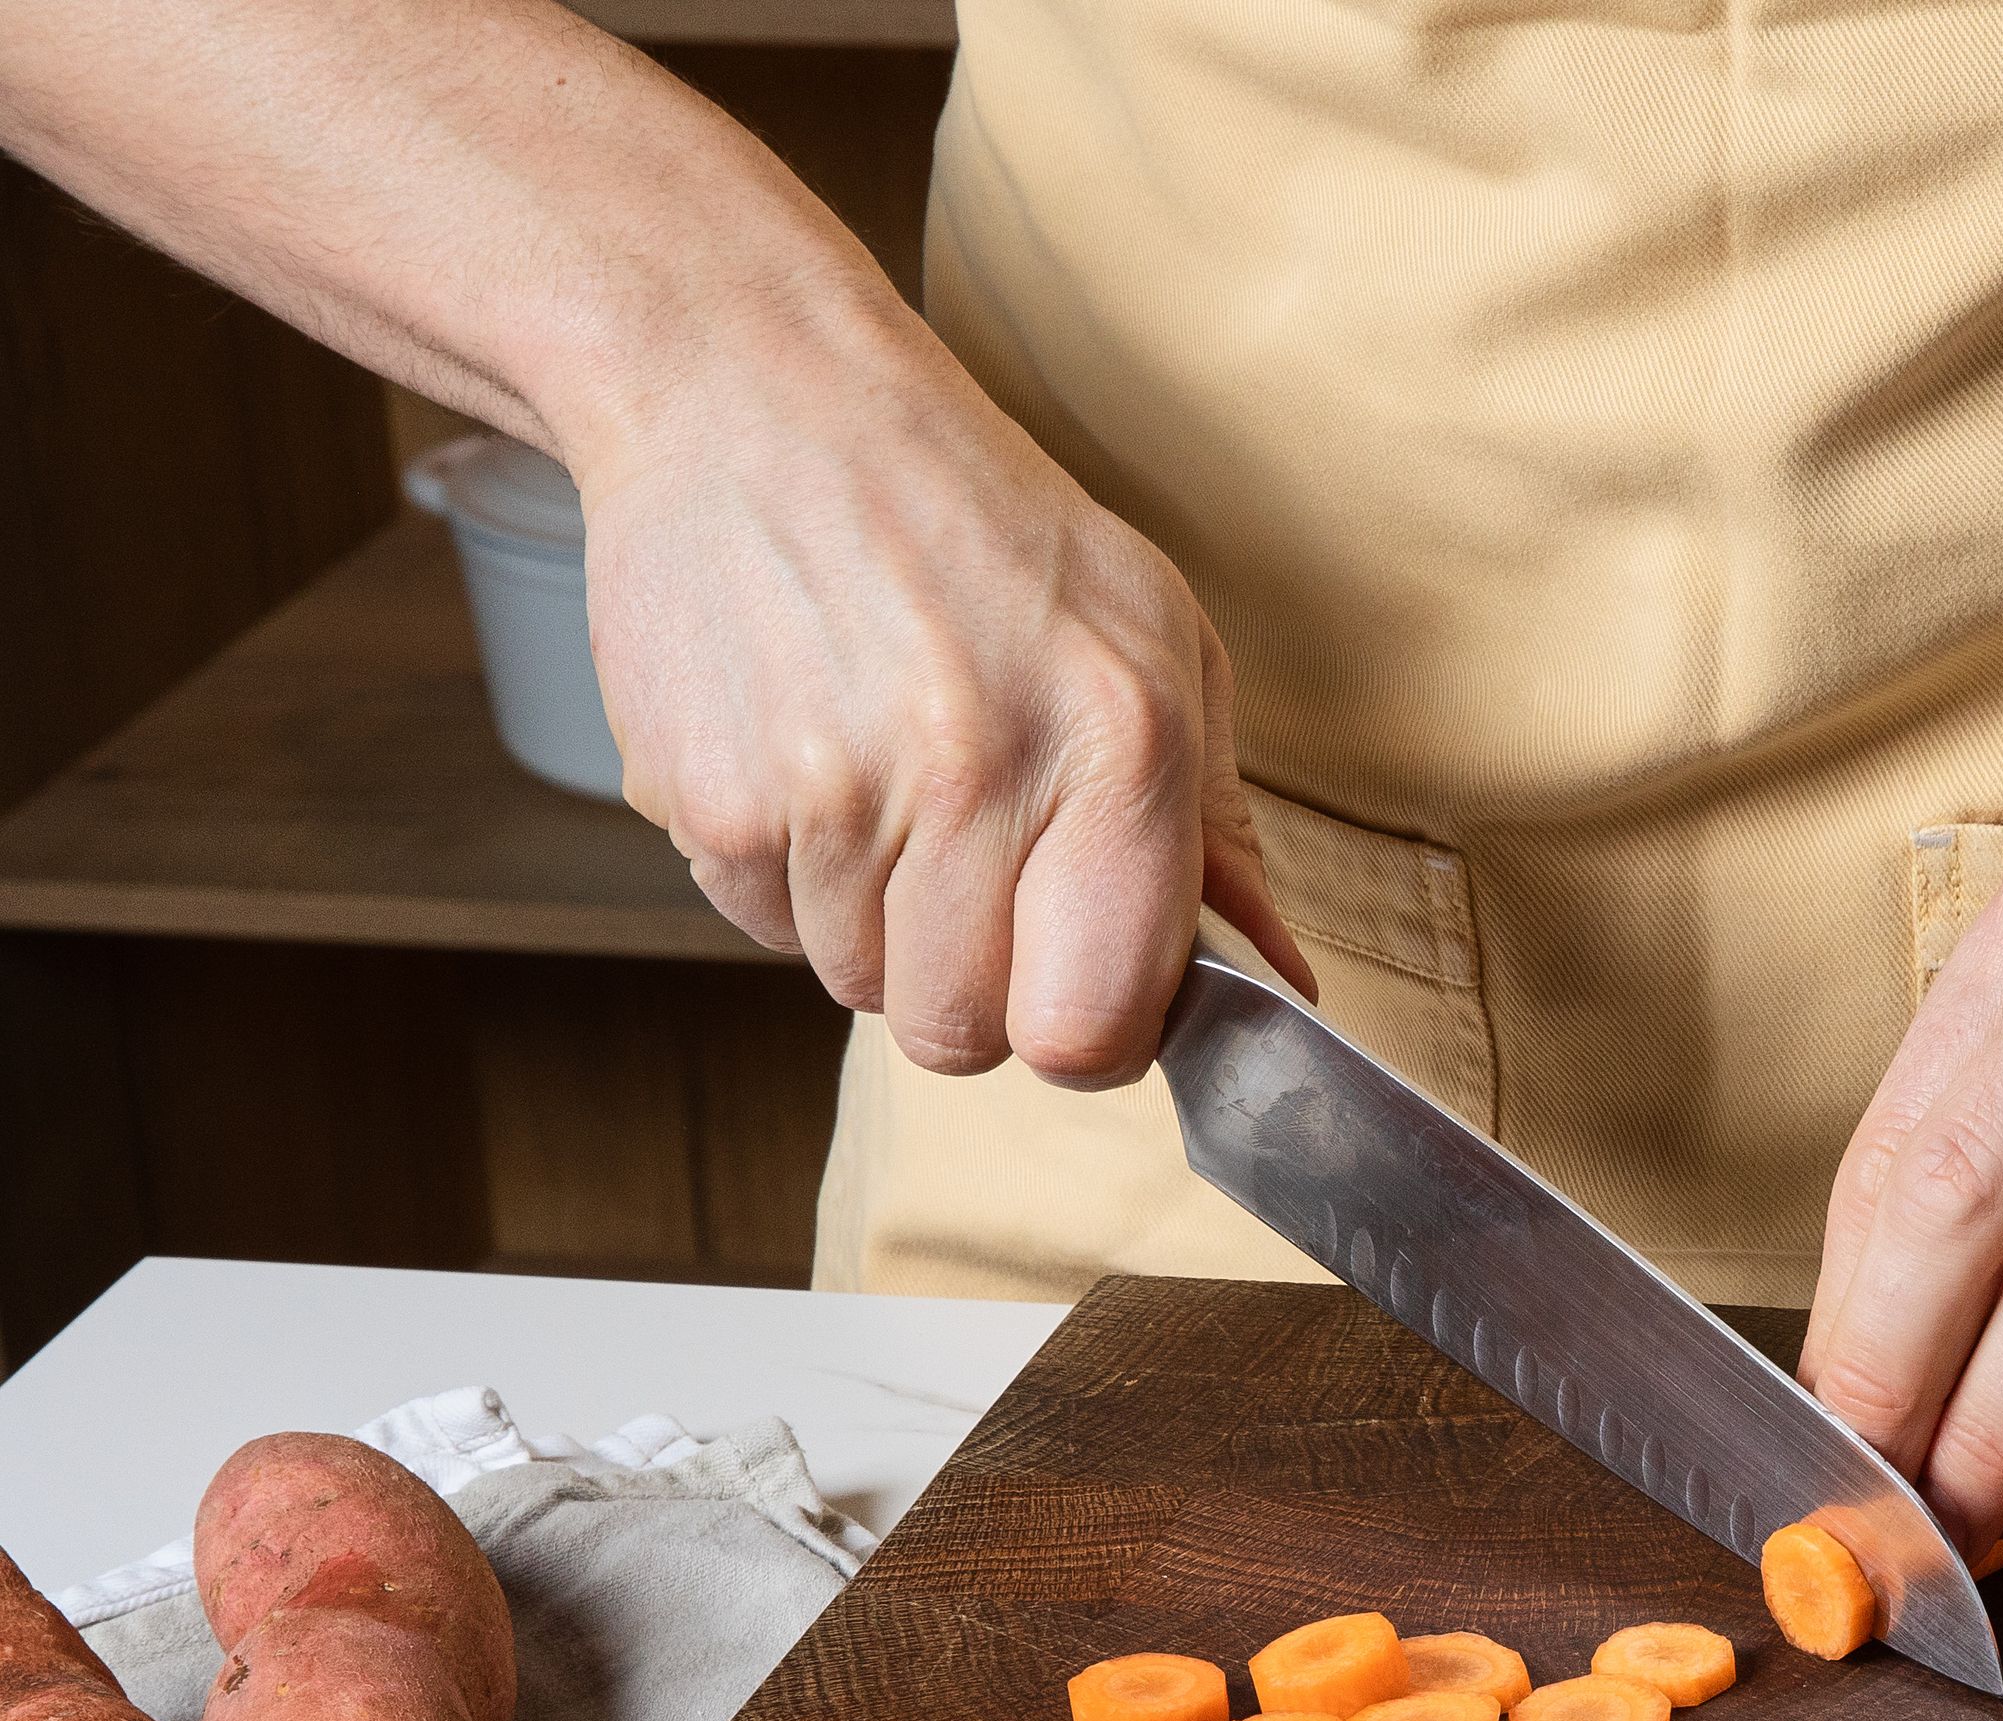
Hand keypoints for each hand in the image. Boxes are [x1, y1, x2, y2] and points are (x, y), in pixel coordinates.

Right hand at [575, 312, 1301, 1082]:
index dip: (1088, 1030)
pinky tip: (812, 758)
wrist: (757, 393)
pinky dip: (790, 878)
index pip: (1097, 1027)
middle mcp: (978, 770)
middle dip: (973, 988)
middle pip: (965, 1038)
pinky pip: (764, 932)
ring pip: (859, 990)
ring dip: (878, 924)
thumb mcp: (1157, 638)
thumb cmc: (980, 524)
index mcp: (1121, 740)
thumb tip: (1281, 990)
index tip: (1080, 979)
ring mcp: (833, 789)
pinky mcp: (713, 797)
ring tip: (888, 780)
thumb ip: (1219, 834)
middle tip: (972, 869)